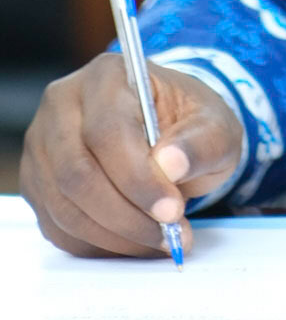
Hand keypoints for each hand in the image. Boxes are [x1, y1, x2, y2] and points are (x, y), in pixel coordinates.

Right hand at [20, 53, 243, 259]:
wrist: (169, 132)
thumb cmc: (189, 125)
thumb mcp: (215, 127)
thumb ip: (201, 143)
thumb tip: (171, 165)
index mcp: (107, 75)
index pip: (108, 133)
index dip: (138, 179)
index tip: (172, 210)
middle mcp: (62, 104)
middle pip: (77, 173)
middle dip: (126, 215)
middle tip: (168, 234)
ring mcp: (42, 144)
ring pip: (64, 206)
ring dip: (114, 235)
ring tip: (158, 239)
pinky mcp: (37, 181)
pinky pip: (56, 226)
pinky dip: (97, 244)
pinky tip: (133, 241)